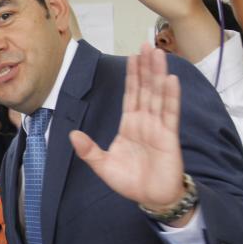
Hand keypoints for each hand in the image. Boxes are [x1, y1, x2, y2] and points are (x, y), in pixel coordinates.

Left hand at [69, 45, 185, 209]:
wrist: (151, 198)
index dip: (132, 76)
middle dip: (146, 67)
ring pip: (158, 96)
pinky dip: (170, 97)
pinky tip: (170, 80)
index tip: (133, 57)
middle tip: (146, 45)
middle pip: (145, 89)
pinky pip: (170, 113)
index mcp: (129, 125)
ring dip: (157, 74)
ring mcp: (158, 127)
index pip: (131, 95)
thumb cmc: (129, 181)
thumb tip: (71, 134)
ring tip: (158, 54)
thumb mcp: (102, 166)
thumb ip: (88, 150)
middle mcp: (145, 122)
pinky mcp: (169, 137)